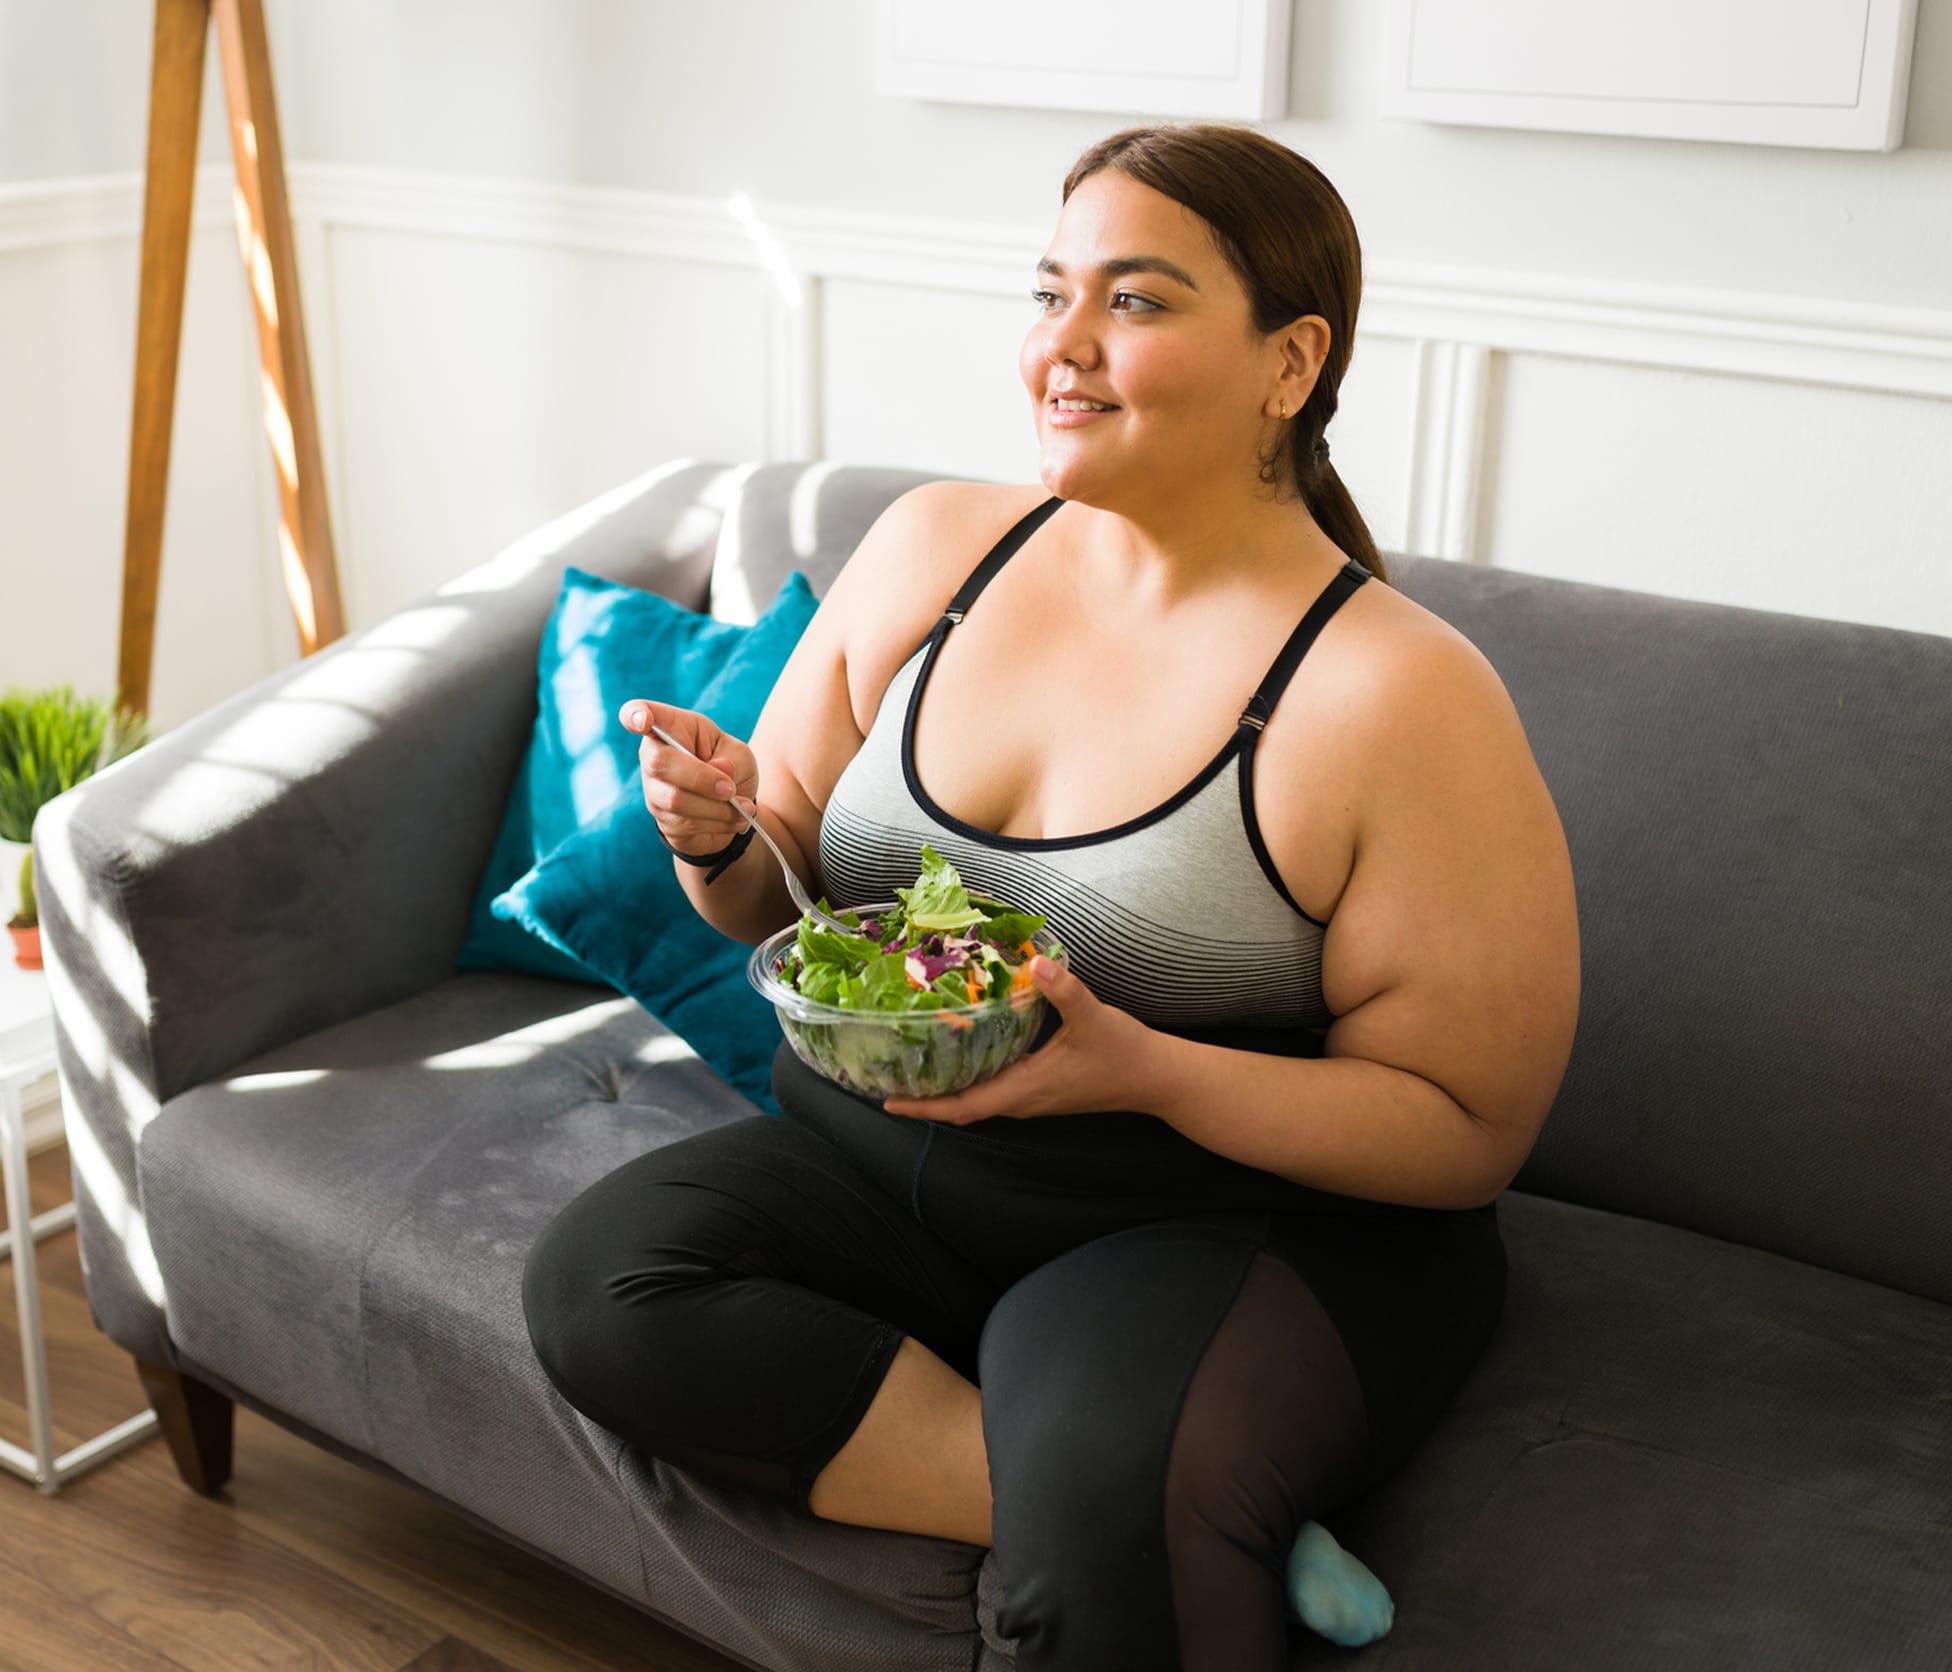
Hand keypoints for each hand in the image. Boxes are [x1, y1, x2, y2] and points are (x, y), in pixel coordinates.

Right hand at [620, 699, 756, 855]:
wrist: (733, 807)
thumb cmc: (730, 767)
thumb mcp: (740, 754)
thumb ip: (733, 759)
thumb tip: (719, 769)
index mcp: (670, 728)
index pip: (636, 714)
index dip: (634, 715)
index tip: (643, 720)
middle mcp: (653, 757)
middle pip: (659, 763)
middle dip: (700, 777)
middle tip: (730, 788)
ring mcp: (654, 791)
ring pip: (676, 799)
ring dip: (717, 807)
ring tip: (744, 806)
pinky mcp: (663, 819)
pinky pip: (688, 823)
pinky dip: (720, 822)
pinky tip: (737, 818)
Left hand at [880, 957, 1158, 1123]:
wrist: (1157, 1078)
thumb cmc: (1125, 1053)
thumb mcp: (1094, 1017)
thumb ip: (1065, 990)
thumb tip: (1038, 963)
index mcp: (1026, 1090)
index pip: (964, 1107)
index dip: (924, 1107)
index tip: (888, 1102)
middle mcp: (1023, 1100)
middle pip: (962, 1108)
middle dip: (924, 1100)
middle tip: (886, 1081)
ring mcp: (1032, 1098)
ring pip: (978, 1101)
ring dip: (945, 1092)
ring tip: (912, 1070)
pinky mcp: (1041, 1090)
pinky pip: (994, 1091)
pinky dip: (969, 1081)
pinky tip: (960, 1058)